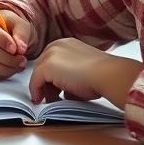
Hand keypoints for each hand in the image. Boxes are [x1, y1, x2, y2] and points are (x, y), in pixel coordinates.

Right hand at [0, 7, 34, 80]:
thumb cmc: (8, 28)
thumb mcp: (18, 25)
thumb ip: (21, 34)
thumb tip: (21, 49)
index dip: (3, 41)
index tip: (16, 49)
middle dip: (8, 59)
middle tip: (22, 60)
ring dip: (5, 69)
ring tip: (17, 65)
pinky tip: (7, 70)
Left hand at [28, 39, 143, 106]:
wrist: (108, 74)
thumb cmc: (103, 75)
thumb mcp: (84, 71)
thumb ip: (71, 77)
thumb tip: (65, 91)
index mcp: (66, 44)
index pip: (52, 60)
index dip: (51, 76)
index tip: (52, 89)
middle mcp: (56, 45)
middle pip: (43, 66)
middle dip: (46, 82)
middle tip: (50, 97)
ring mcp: (50, 54)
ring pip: (39, 73)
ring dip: (43, 88)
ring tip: (48, 101)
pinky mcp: (46, 67)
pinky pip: (35, 81)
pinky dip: (36, 92)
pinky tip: (40, 101)